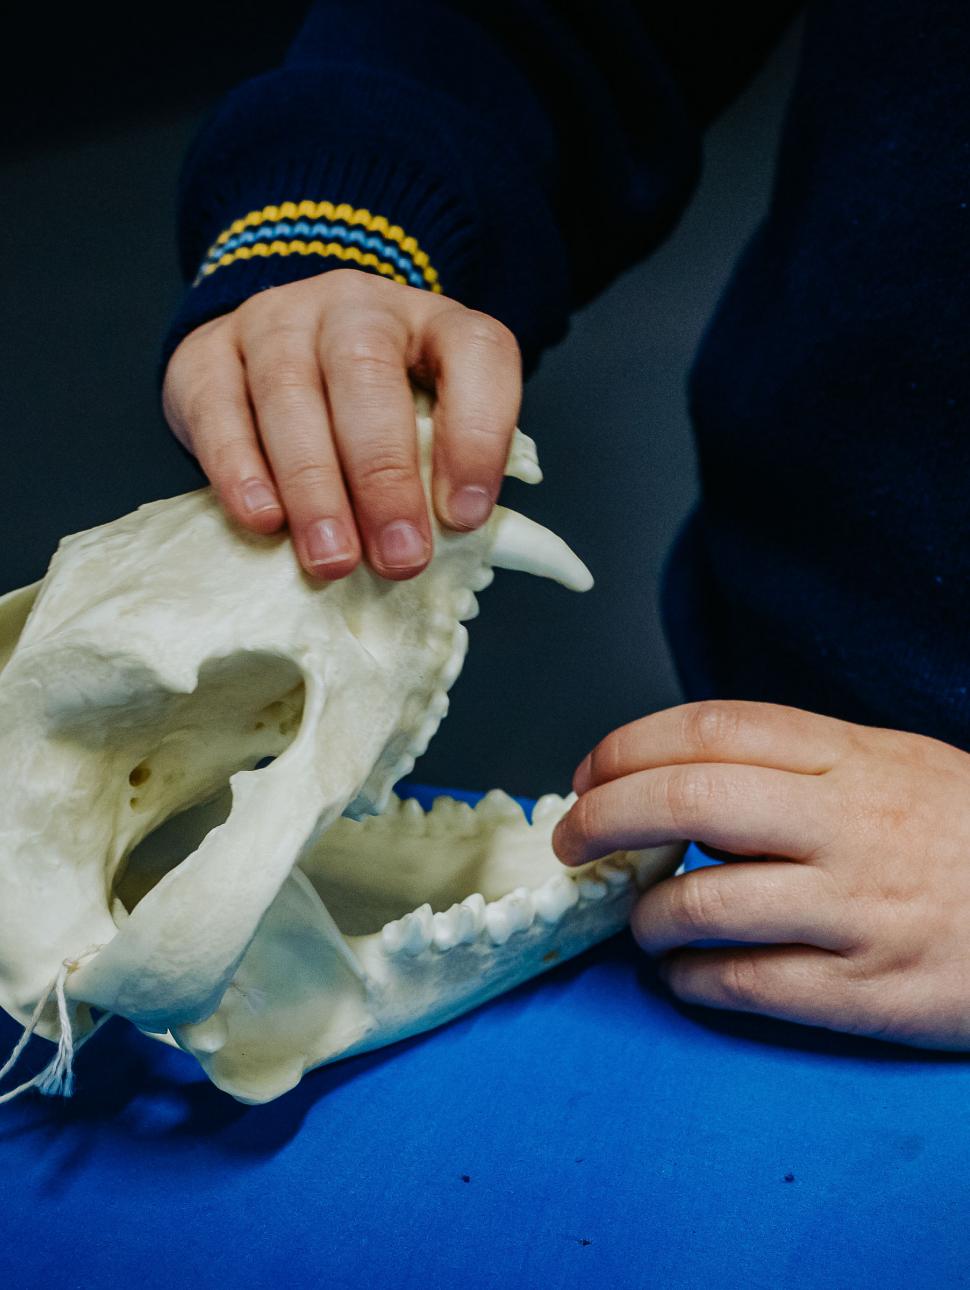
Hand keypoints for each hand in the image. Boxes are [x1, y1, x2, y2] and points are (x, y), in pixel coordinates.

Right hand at [162, 269, 521, 580]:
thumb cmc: (376, 412)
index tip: (465, 517)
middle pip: (367, 372)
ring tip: (333, 558)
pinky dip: (240, 469)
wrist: (279, 356)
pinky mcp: (208, 354)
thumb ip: (445, 475)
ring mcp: (277, 322)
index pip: (475, 352)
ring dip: (315, 487)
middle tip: (398, 558)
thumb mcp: (429, 427)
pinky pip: (219, 407)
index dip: (477, 435)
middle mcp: (357, 308)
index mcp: (435, 323)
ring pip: (289, 390)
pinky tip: (263, 520)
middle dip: (384, 477)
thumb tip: (452, 549)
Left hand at [552, 700, 969, 1048]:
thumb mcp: (891, 762)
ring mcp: (855, 909)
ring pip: (702, 903)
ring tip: (641, 919)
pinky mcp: (865, 992)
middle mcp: (846, 824)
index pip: (709, 728)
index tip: (588, 774)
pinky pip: (741, 983)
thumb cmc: (961, 835)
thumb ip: (796, 760)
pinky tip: (681, 972)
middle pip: (688, 801)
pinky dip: (686, 978)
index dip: (627, 747)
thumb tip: (679, 771)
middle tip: (573, 841)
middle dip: (604, 819)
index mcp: (849, 756)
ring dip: (644, 915)